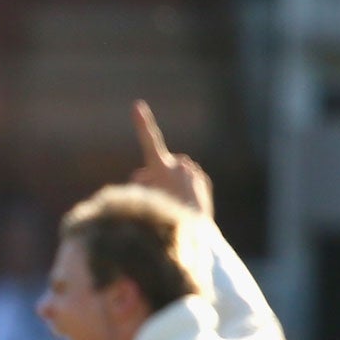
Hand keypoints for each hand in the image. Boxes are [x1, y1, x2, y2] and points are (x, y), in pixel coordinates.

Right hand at [132, 100, 212, 218]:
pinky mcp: (202, 181)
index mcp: (163, 169)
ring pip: (174, 173)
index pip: (149, 141)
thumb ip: (141, 184)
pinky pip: (186, 181)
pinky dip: (181, 189)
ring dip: (167, 183)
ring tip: (167, 204)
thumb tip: (141, 175)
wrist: (197, 234)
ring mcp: (192, 173)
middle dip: (152, 174)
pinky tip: (180, 205)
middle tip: (146, 192)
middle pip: (159, 165)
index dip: (141, 124)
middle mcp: (180, 166)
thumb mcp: (145, 202)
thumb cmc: (164, 219)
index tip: (137, 106)